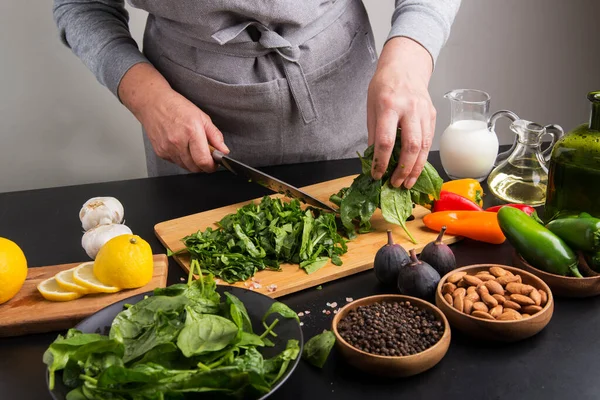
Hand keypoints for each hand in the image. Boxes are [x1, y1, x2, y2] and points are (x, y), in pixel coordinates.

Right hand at [118, 63, 228, 171]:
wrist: (153, 103)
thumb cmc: (177, 107)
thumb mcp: (202, 117)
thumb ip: (215, 136)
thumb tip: (224, 151)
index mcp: (191, 132)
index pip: (203, 161)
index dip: (212, 166)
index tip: (215, 164)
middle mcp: (178, 142)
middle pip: (195, 168)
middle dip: (204, 165)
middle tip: (206, 155)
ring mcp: (167, 149)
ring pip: (186, 167)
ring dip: (193, 163)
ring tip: (193, 148)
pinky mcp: (160, 152)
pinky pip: (176, 162)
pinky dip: (182, 159)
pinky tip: (181, 146)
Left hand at [367, 37, 434, 188]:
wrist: (405, 66)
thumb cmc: (384, 86)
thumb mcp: (371, 106)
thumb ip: (374, 133)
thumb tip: (374, 159)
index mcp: (389, 105)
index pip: (386, 140)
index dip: (381, 162)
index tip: (377, 175)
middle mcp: (409, 109)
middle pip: (411, 145)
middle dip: (404, 169)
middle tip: (396, 183)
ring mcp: (424, 112)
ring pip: (424, 146)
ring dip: (416, 168)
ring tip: (407, 183)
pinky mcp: (432, 115)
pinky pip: (429, 140)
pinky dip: (422, 157)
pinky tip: (415, 168)